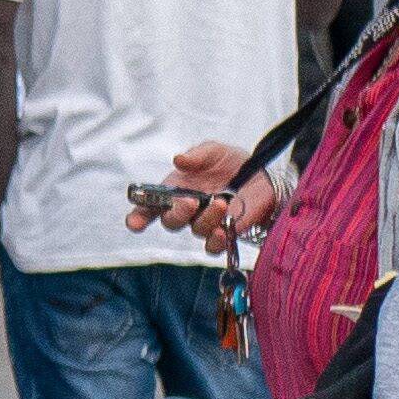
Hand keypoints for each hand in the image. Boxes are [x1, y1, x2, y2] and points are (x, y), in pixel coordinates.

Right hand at [129, 143, 276, 252]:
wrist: (263, 175)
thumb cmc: (231, 163)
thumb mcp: (215, 151)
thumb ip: (197, 154)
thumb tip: (179, 159)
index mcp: (176, 190)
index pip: (150, 207)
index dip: (138, 217)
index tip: (135, 223)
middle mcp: (187, 210)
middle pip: (170, 221)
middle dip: (177, 213)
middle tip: (190, 201)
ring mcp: (205, 223)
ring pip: (196, 230)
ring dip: (206, 218)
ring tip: (221, 202)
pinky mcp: (225, 233)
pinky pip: (213, 247)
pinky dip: (216, 241)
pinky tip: (224, 230)